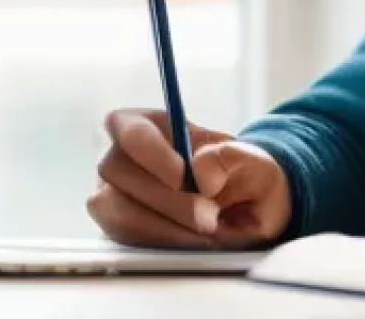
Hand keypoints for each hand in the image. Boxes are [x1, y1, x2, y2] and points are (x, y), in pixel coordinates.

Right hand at [87, 108, 291, 249]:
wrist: (243, 207)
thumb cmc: (241, 174)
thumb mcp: (252, 159)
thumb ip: (232, 157)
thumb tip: (203, 170)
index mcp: (148, 122)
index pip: (132, 131)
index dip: (153, 154)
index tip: (183, 177)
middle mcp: (122, 155)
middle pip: (121, 174)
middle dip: (168, 200)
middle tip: (209, 216)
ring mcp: (113, 191)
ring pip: (120, 211)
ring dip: (166, 226)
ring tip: (207, 230)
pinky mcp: (116, 225)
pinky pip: (127, 238)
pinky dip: (163, 242)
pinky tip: (192, 241)